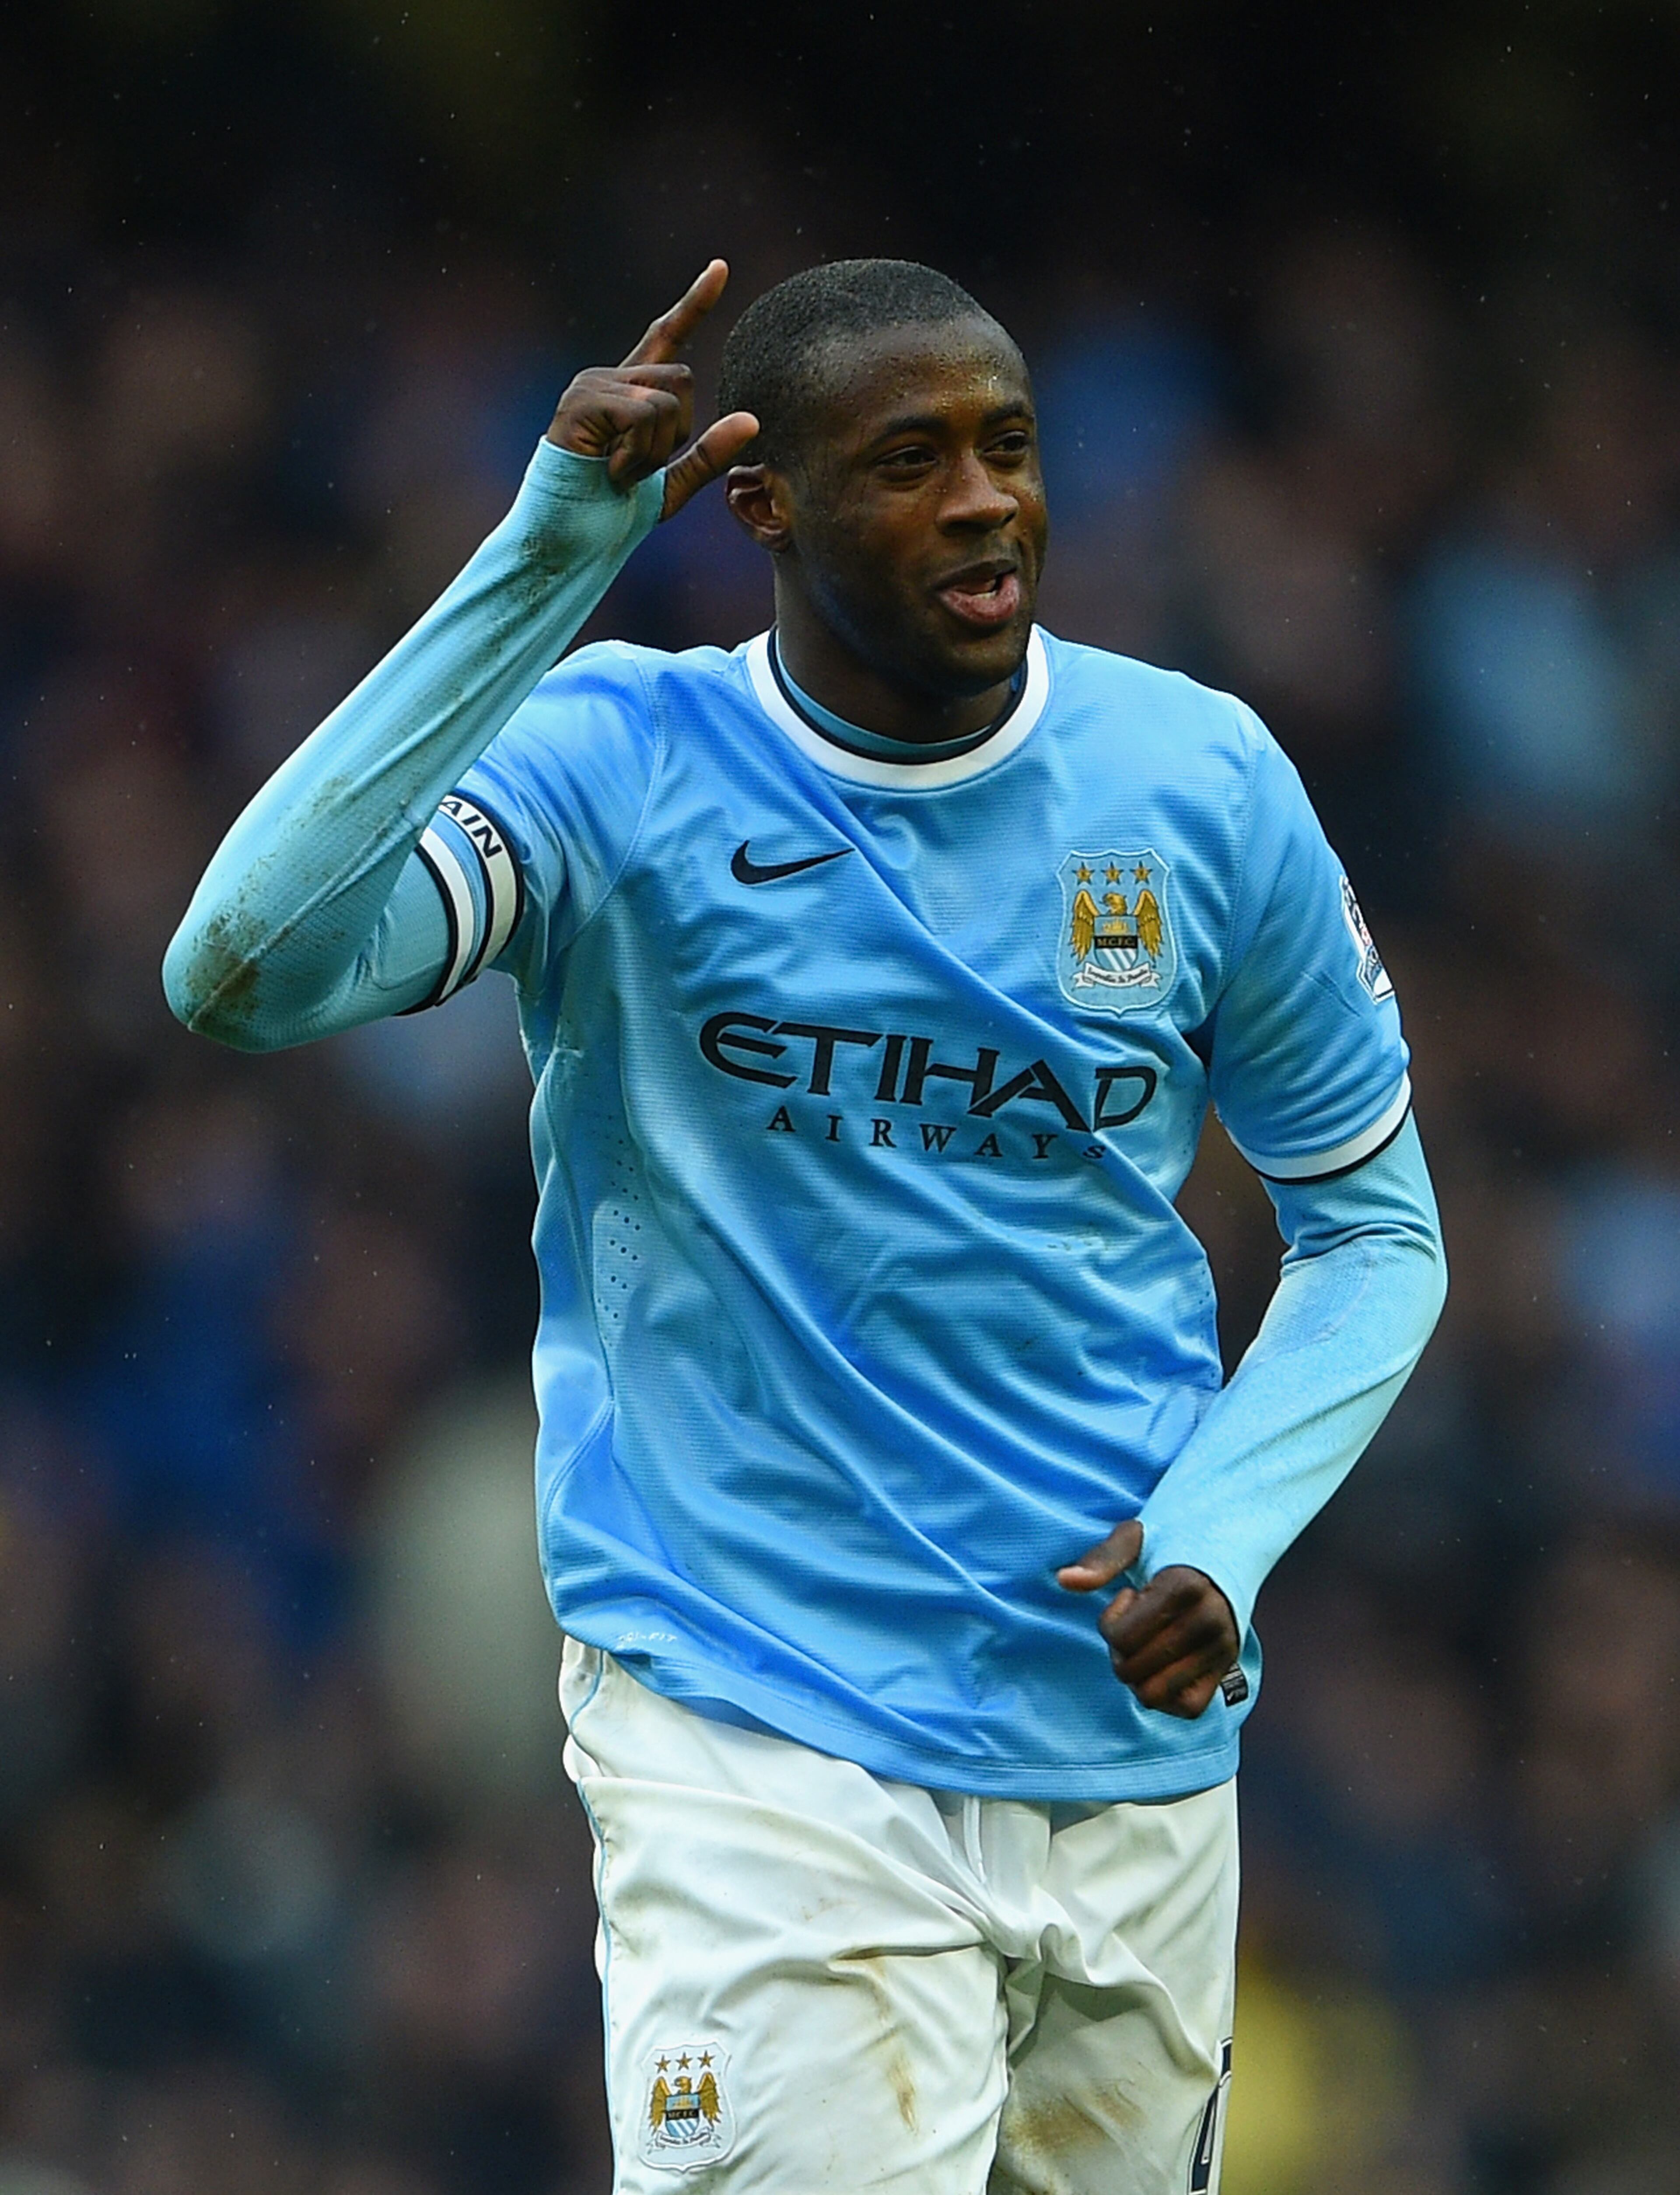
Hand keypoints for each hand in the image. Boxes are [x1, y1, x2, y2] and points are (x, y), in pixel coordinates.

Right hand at [545, 259, 758, 520]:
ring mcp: (590, 386)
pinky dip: (637, 453)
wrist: (567, 542)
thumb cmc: (611, 516)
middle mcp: (608, 377)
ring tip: (620, 471)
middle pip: (682, 379)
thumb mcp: (673, 486)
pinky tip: (610, 470)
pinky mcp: (579, 403)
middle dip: (677, 434)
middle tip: (639, 466)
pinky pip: (641, 414)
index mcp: (630, 391)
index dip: (695, 303)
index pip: (667, 336)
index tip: (720, 268)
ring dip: (655, 451)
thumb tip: (753, 421)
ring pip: (665, 400)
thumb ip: (709, 455)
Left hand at [1057, 1520, 1238, 1718]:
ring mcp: (1220, 1649)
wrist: (1225, 1546)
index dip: (1110, 1622)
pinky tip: (1162, 1665)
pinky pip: (1188, 1708)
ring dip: (1138, 1675)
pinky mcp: (1225, 1668)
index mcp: (1184, 1587)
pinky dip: (1166, 1696)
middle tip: (1134, 1625)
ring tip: (1147, 1644)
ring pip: (1154, 1695)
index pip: (1122, 1637)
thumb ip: (1101, 1560)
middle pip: (1131, 1670)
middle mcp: (1208, 1622)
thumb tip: (1065, 1580)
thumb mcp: (1135, 1538)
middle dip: (1120, 1651)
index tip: (1129, 1597)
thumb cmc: (1172, 1543)